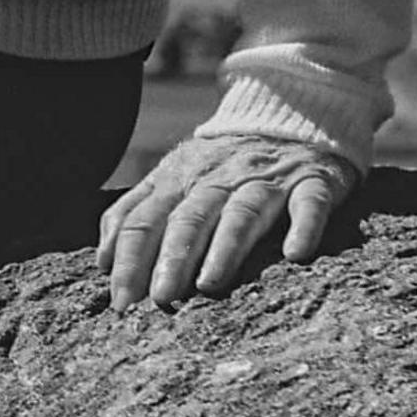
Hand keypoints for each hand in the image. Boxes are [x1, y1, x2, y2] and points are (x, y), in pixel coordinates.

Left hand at [99, 127, 356, 312]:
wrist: (289, 114)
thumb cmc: (223, 162)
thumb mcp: (174, 176)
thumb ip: (137, 211)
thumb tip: (103, 260)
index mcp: (178, 178)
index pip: (145, 219)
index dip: (129, 259)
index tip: (121, 302)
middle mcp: (218, 177)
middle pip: (188, 219)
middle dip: (169, 259)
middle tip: (158, 300)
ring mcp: (267, 178)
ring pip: (242, 212)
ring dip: (224, 248)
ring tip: (209, 284)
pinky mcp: (313, 181)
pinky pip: (309, 203)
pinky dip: (304, 226)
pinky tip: (295, 254)